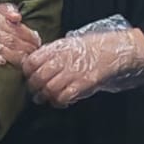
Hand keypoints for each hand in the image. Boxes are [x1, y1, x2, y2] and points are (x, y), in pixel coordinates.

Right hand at [0, 3, 41, 67]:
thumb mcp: (2, 7)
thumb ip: (10, 10)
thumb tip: (17, 17)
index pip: (15, 29)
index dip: (28, 36)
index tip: (37, 41)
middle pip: (10, 41)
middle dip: (25, 48)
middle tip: (34, 52)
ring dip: (14, 56)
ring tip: (24, 60)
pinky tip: (3, 62)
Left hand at [20, 26, 143, 108]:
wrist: (116, 49)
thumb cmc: (93, 45)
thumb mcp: (70, 42)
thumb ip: (54, 52)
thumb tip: (37, 63)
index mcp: (58, 48)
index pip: (32, 61)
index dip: (27, 71)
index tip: (28, 76)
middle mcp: (63, 59)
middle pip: (38, 77)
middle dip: (34, 87)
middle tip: (35, 91)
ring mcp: (73, 71)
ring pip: (49, 88)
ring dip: (45, 96)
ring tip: (45, 98)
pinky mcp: (84, 83)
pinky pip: (65, 96)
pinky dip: (59, 101)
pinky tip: (60, 101)